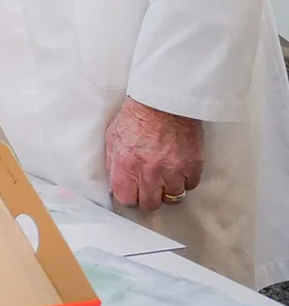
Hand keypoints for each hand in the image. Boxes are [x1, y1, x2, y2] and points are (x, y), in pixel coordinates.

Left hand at [104, 97, 203, 211]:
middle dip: (148, 197)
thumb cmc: (136, 117)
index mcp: (126, 166)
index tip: (131, 191)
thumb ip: (113, 164)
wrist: (163, 101)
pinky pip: (190, 185)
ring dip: (168, 190)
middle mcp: (149, 173)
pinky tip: (178, 169)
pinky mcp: (192, 166)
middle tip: (148, 186)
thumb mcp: (113, 139)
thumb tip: (115, 184)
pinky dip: (184, 180)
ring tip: (165, 178)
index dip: (129, 196)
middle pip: (150, 204)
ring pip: (172, 198)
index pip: (126, 200)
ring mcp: (173, 171)